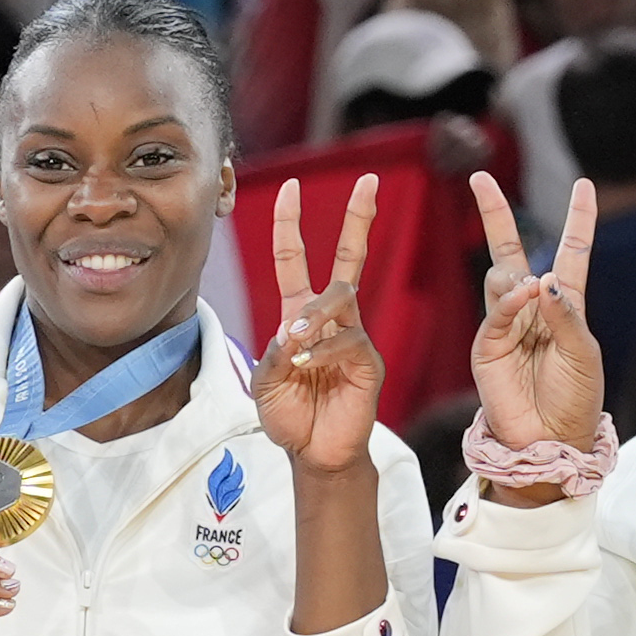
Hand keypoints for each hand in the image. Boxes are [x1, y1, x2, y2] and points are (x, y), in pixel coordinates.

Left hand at [251, 172, 388, 478]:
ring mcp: (353, 335)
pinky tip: (309, 367)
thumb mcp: (265, 382)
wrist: (313, 454)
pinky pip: (348, 340)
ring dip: (314, 314)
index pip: (294, 260)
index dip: (290, 225)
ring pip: (340, 297)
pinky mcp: (368, 360)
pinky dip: (324, 351)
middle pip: (347, 258)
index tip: (290, 188)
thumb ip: (273, 353)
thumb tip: (293, 329)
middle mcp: (331, 318)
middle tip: (369, 181)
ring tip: (296, 342)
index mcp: (300, 315)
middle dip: (358, 218)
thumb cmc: (289, 416)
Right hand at [461, 169, 604, 464]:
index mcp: (566, 304)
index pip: (572, 251)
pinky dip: (509, 300)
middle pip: (512, 250)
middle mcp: (533, 308)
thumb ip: (566, 313)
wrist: (550, 441)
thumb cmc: (576, 399)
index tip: (584, 186)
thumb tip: (543, 277)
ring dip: (513, 274)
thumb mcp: (583, 352)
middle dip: (495, 214)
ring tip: (527, 291)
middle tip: (479, 178)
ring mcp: (506, 325)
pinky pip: (496, 312)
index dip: (578, 219)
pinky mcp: (487, 347)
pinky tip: (523, 296)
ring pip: (499, 277)